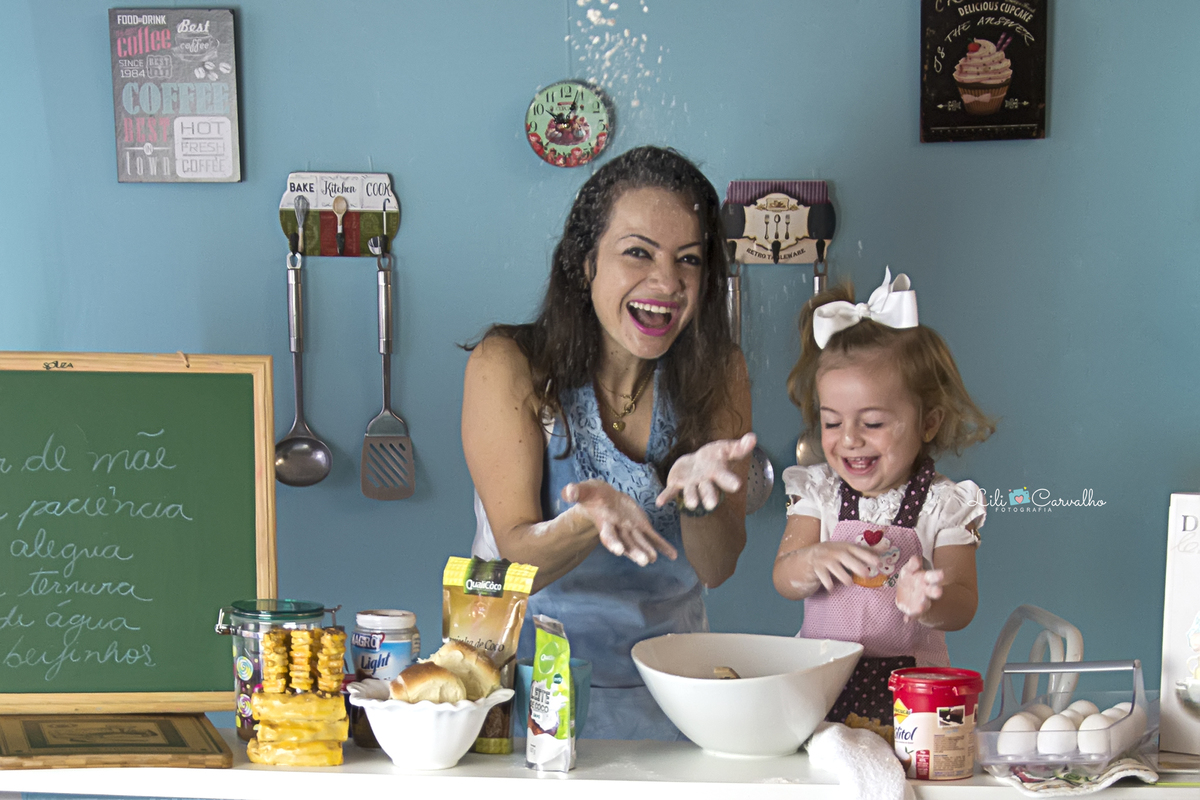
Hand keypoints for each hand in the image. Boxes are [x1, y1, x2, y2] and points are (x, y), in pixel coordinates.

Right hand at [562, 479, 677, 566]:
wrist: (602, 498)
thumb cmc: (592, 495)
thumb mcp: (584, 490)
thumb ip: (576, 491)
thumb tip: (567, 491)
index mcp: (605, 523)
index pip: (608, 535)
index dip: (613, 543)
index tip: (618, 551)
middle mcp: (618, 530)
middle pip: (627, 544)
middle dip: (636, 552)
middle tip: (645, 561)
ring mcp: (631, 530)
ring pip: (641, 542)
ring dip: (649, 550)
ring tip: (656, 558)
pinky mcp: (641, 526)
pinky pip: (653, 537)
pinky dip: (663, 546)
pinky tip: (673, 555)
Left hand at [655, 432, 756, 512]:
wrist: (693, 463)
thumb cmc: (712, 457)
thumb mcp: (725, 449)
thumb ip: (739, 446)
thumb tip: (753, 437)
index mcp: (716, 472)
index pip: (724, 477)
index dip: (729, 481)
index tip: (736, 485)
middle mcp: (704, 482)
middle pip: (707, 490)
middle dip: (709, 496)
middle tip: (711, 505)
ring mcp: (690, 484)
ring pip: (691, 492)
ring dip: (691, 498)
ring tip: (692, 505)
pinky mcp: (676, 484)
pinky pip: (671, 492)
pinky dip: (666, 496)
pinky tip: (659, 502)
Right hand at [798, 541, 882, 591]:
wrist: (805, 560)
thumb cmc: (831, 557)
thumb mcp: (846, 552)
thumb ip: (865, 551)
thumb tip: (886, 547)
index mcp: (843, 546)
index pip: (856, 549)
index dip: (867, 554)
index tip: (878, 562)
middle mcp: (833, 550)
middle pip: (845, 556)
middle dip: (856, 564)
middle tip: (866, 574)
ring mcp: (823, 559)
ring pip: (833, 565)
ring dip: (842, 575)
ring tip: (849, 583)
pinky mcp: (815, 568)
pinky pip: (821, 574)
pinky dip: (827, 582)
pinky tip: (831, 588)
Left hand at [894, 554, 944, 620]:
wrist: (908, 593)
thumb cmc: (910, 578)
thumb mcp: (909, 569)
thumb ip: (913, 564)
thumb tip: (916, 559)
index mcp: (927, 579)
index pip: (933, 576)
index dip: (937, 575)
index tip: (942, 574)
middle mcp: (926, 591)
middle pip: (933, 591)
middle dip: (935, 591)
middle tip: (938, 592)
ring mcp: (921, 602)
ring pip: (924, 604)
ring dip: (923, 606)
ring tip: (922, 607)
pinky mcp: (913, 611)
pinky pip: (912, 615)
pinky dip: (909, 617)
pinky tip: (906, 620)